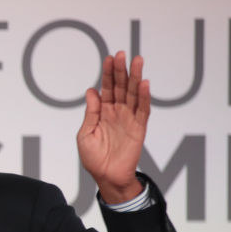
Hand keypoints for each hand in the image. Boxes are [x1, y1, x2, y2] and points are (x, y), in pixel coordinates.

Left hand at [76, 51, 149, 203]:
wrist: (106, 177)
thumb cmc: (93, 158)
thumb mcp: (85, 133)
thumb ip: (91, 112)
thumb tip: (91, 90)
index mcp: (102, 112)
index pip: (106, 88)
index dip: (108, 74)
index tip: (108, 58)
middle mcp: (117, 112)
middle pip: (121, 87)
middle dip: (121, 70)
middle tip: (122, 54)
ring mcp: (129, 119)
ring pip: (134, 94)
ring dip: (135, 77)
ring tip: (137, 61)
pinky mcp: (139, 128)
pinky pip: (143, 110)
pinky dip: (144, 96)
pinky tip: (144, 83)